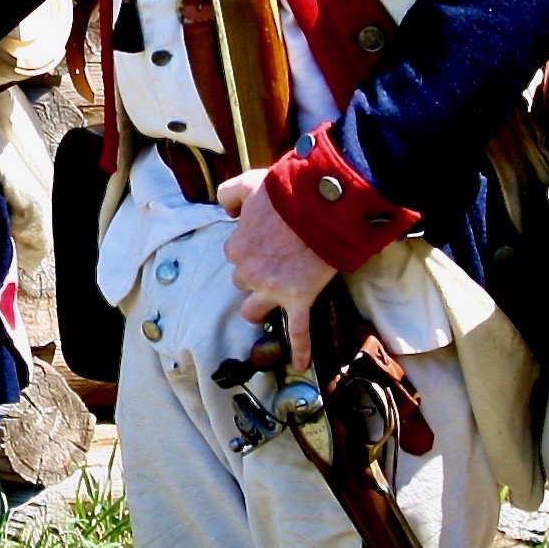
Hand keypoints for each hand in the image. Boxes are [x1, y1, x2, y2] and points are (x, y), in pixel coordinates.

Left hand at [212, 169, 333, 334]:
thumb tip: (226, 210)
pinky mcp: (299, 299)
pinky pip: (298, 331)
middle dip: (256, 273)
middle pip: (243, 282)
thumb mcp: (249, 183)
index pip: (235, 254)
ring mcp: (273, 289)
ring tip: (274, 298)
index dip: (251, 247)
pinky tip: (299, 365)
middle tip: (276, 259)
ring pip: (255, 308)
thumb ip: (229, 194)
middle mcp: (248, 272)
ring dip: (261, 304)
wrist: (321, 202)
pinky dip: (300, 349)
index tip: (267, 238)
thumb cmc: (287, 191)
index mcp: (235, 247)